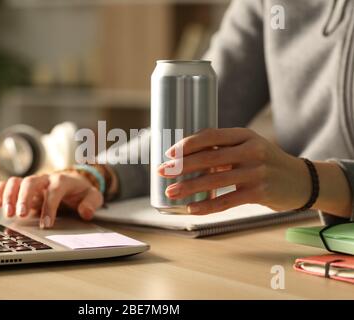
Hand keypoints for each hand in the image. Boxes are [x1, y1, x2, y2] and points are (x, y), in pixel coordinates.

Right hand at [0, 171, 103, 228]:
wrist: (75, 182)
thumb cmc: (82, 191)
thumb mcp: (93, 196)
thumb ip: (91, 203)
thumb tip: (85, 213)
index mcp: (63, 180)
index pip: (54, 190)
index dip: (50, 206)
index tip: (46, 224)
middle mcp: (45, 179)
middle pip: (32, 182)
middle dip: (24, 198)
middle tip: (21, 215)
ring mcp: (33, 182)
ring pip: (17, 181)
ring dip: (9, 196)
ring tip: (7, 213)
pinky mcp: (23, 187)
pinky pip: (8, 184)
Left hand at [158, 128, 310, 213]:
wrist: (302, 181)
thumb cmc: (266, 162)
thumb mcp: (249, 147)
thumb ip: (223, 150)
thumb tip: (186, 159)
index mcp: (245, 135)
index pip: (210, 135)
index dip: (187, 144)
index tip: (169, 153)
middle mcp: (251, 150)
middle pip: (209, 156)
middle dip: (181, 165)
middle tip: (162, 172)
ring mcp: (256, 171)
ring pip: (214, 179)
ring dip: (188, 187)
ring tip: (171, 192)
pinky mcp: (260, 193)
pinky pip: (227, 200)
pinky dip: (207, 206)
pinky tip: (191, 209)